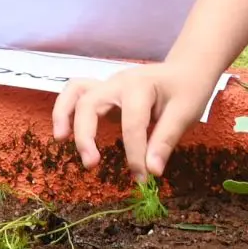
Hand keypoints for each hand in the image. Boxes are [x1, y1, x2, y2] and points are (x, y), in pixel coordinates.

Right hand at [53, 61, 216, 176]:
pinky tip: (65, 130)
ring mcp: (108, 85)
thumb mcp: (185, 114)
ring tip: (59, 138)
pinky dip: (67, 109)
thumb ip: (165, 141)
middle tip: (91, 164)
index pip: (131, 125)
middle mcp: (117, 82)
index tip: (143, 179)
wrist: (187, 69)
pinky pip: (77, 93)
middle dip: (86, 135)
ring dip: (64, 114)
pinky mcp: (104, 92)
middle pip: (90, 104)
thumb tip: (151, 171)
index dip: (135, 155)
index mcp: (139, 86)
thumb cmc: (188, 90)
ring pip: (76, 92)